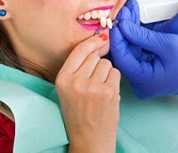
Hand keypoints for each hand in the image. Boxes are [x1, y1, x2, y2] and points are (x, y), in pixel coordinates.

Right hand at [56, 34, 119, 152]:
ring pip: (106, 64)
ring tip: (100, 88)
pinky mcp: (109, 93)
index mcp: (62, 78)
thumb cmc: (77, 113)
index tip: (100, 38)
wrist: (89, 139)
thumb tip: (97, 42)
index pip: (79, 50)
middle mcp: (76, 81)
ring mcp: (93, 87)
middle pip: (94, 57)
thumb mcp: (67, 88)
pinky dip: (114, 80)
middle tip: (94, 81)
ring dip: (106, 73)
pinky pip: (116, 73)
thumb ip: (77, 67)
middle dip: (97, 65)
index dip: (91, 43)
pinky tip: (108, 92)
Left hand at [110, 0, 177, 98]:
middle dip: (125, 28)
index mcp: (143, 80)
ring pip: (129, 47)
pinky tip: (134, 20)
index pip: (121, 57)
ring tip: (130, 11)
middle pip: (124, 50)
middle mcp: (139, 78)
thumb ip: (141, 36)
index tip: (118, 21)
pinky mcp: (145, 65)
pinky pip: (135, 48)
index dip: (117, 38)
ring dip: (129, 28)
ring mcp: (142, 72)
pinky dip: (135, 34)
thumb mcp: (167, 45)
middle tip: (125, 11)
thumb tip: (123, 26)